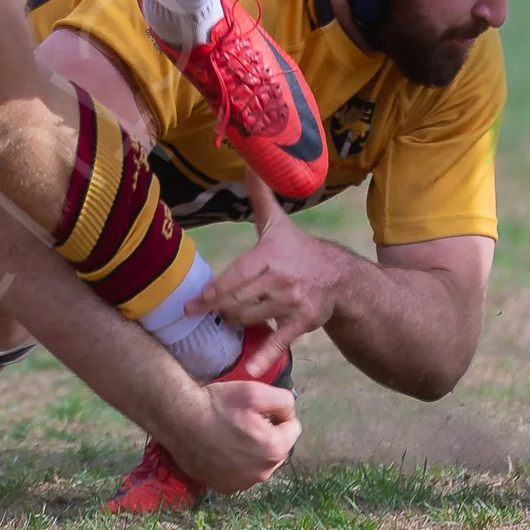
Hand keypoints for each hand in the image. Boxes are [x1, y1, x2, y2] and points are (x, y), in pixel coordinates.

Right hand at [170, 363, 300, 494]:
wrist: (178, 417)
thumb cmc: (216, 403)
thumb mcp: (254, 391)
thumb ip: (284, 400)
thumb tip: (289, 412)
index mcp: (274, 449)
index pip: (292, 428)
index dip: (276, 414)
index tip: (256, 409)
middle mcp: (263, 472)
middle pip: (276, 448)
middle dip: (266, 435)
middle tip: (241, 420)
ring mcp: (243, 483)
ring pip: (258, 463)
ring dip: (251, 451)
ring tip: (228, 434)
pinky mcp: (225, 487)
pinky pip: (240, 474)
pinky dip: (235, 464)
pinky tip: (220, 449)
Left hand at [186, 173, 348, 342]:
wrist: (340, 276)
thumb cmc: (298, 248)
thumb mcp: (277, 222)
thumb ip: (259, 195)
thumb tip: (249, 161)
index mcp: (268, 256)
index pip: (233, 277)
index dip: (210, 293)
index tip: (189, 306)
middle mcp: (280, 280)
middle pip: (237, 301)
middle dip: (218, 309)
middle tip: (203, 313)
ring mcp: (292, 303)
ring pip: (251, 319)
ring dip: (235, 322)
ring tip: (226, 319)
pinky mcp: (303, 322)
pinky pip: (281, 340)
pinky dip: (266, 355)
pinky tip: (252, 368)